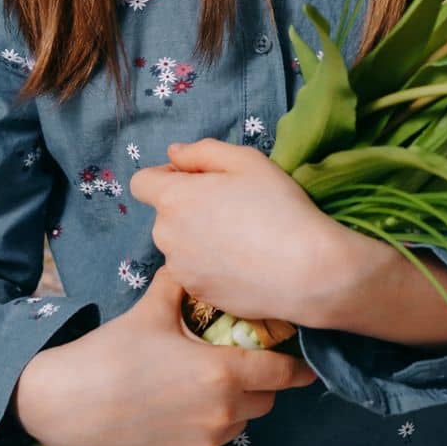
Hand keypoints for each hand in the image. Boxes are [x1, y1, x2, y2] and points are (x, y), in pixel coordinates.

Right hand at [14, 264, 317, 445]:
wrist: (69, 403)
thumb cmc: (114, 350)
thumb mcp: (153, 308)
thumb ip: (184, 284)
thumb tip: (196, 261)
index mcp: (224, 373)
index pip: (282, 374)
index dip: (296, 369)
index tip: (304, 366)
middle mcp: (222, 414)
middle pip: (263, 401)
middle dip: (257, 384)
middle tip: (232, 367)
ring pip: (236, 425)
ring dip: (229, 408)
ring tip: (196, 389)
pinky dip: (200, 432)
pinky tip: (172, 414)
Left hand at [127, 137, 344, 324]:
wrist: (305, 271)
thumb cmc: (277, 207)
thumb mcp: (245, 161)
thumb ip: (201, 152)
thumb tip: (174, 154)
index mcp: (173, 199)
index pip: (141, 183)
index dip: (166, 175)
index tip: (197, 179)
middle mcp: (166, 236)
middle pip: (164, 214)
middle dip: (187, 206)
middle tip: (230, 206)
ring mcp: (180, 269)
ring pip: (179, 244)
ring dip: (197, 236)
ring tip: (240, 237)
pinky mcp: (197, 294)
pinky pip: (194, 270)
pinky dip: (210, 264)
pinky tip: (243, 261)